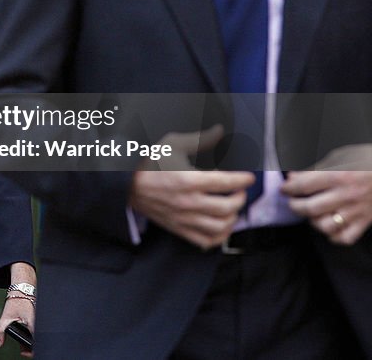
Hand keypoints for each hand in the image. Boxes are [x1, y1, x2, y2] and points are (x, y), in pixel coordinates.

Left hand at [0, 296, 35, 356]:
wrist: (21, 290)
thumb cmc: (16, 300)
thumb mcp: (5, 317)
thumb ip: (0, 331)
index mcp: (33, 323)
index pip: (36, 341)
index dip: (31, 350)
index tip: (24, 352)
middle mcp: (39, 322)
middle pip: (37, 340)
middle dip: (29, 347)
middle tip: (22, 350)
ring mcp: (39, 321)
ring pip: (37, 335)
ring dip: (30, 341)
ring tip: (24, 345)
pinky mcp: (38, 319)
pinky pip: (37, 330)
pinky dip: (32, 335)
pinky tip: (26, 336)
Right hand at [129, 125, 253, 248]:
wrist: (126, 184)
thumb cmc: (148, 163)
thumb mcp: (171, 144)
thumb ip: (199, 140)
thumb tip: (219, 131)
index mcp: (188, 179)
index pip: (226, 182)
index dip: (242, 179)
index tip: (248, 177)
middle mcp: (188, 202)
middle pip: (228, 207)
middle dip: (240, 198)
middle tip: (239, 191)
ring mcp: (184, 218)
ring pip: (220, 226)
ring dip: (232, 217)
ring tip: (231, 208)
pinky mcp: (179, 228)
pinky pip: (206, 241)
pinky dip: (219, 236)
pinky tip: (221, 225)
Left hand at [282, 144, 371, 244]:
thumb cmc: (367, 161)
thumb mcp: (340, 157)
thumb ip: (315, 168)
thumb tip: (294, 176)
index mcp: (339, 176)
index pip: (304, 186)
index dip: (289, 188)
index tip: (284, 189)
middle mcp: (346, 195)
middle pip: (311, 208)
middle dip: (295, 206)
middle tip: (293, 202)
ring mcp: (357, 211)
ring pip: (326, 226)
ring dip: (314, 222)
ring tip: (312, 214)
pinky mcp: (366, 221)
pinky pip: (345, 237)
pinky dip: (334, 235)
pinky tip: (329, 226)